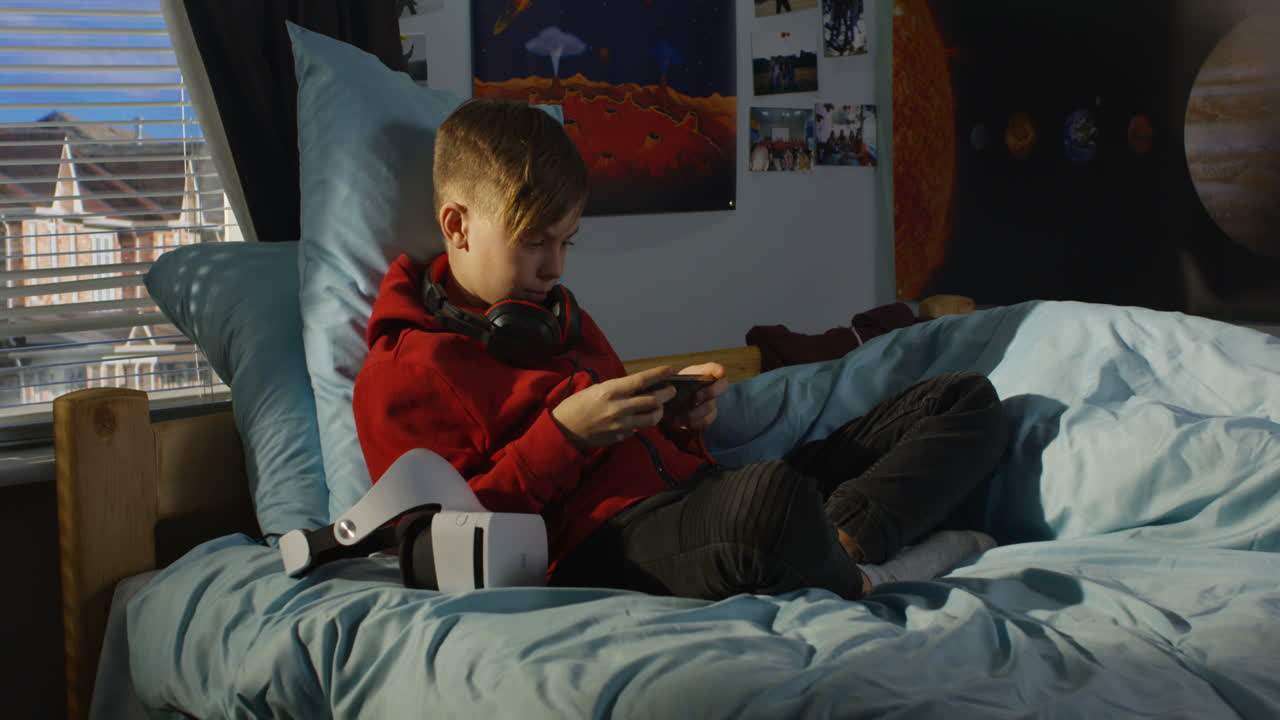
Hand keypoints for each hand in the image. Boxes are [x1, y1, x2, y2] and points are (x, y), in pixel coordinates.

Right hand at [551, 365, 677, 450]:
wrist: (563, 430)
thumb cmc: (577, 405)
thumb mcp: (596, 389)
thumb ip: (618, 389)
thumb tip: (638, 386)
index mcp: (611, 391)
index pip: (642, 380)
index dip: (659, 374)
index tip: (671, 370)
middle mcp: (619, 408)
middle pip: (654, 401)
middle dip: (667, 394)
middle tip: (671, 390)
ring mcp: (621, 425)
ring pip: (651, 418)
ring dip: (658, 411)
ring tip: (658, 407)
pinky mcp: (620, 438)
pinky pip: (637, 429)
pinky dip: (639, 423)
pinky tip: (635, 419)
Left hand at [662, 362, 727, 430]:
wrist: (663, 407)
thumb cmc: (668, 390)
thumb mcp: (668, 380)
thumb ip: (671, 375)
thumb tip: (670, 373)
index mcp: (701, 373)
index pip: (716, 368)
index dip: (719, 370)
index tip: (719, 373)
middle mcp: (710, 386)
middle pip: (721, 386)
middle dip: (710, 391)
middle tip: (696, 396)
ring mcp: (710, 402)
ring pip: (710, 406)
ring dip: (695, 412)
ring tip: (678, 416)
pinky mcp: (706, 417)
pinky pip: (705, 420)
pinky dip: (692, 422)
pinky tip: (679, 422)